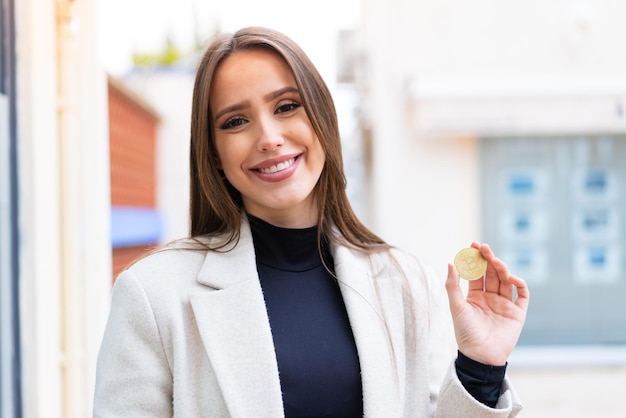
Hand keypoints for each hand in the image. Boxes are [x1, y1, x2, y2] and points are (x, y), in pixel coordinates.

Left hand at [445, 242, 529, 365]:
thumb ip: (452, 285)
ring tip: (495, 261)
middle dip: (489, 259)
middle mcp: (490, 298)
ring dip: (502, 269)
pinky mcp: (517, 313)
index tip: (473, 245)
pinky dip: (519, 284)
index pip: (477, 272)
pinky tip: (511, 277)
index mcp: (475, 296)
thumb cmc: (465, 332)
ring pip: (506, 280)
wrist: (480, 356)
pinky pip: (522, 295)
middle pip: (492, 273)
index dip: (476, 258)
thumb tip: (450, 263)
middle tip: (484, 247)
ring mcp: (504, 304)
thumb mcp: (456, 306)